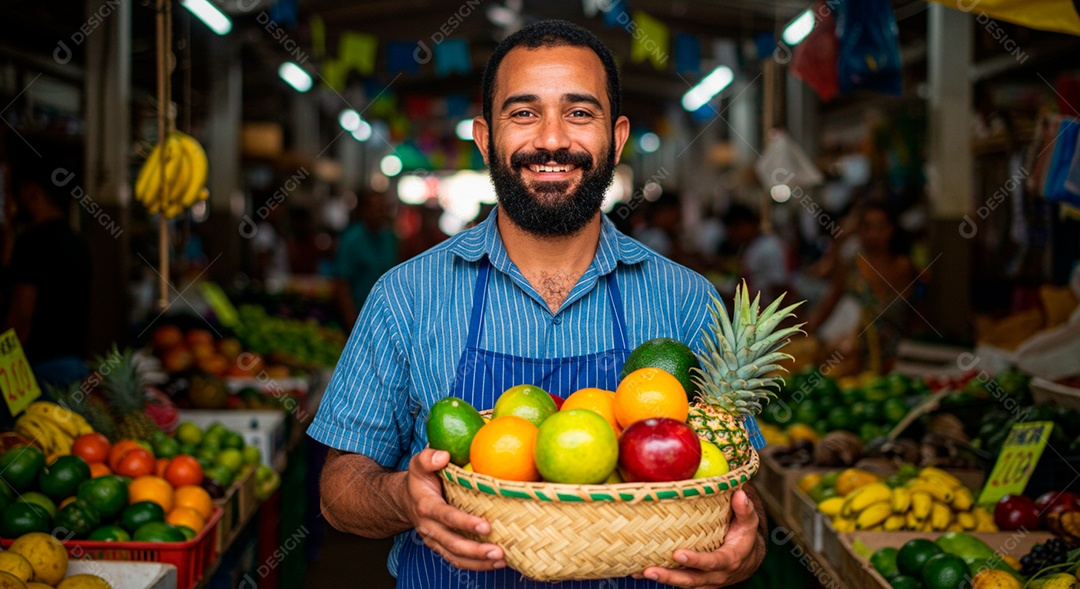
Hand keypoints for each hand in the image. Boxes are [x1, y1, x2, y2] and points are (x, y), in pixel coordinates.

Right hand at [404, 448, 505, 570]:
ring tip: (501, 561)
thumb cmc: (420, 479)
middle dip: (475, 550)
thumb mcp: (418, 463)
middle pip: (452, 543)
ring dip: (478, 562)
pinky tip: (496, 563)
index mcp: (426, 506)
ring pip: (456, 557)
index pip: (446, 516)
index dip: (464, 523)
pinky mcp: (442, 548)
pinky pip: (458, 561)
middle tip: (498, 551)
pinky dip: (477, 565)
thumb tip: (444, 456)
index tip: (485, 526)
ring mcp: (435, 540)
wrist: (406, 499)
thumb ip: (428, 457)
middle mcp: (429, 527)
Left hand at [633, 488, 764, 587]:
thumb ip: (744, 510)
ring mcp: (703, 580)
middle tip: (649, 570)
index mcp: (729, 560)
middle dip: (670, 577)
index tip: (678, 554)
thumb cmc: (744, 535)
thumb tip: (739, 493)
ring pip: (681, 583)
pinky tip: (636, 571)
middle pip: (691, 580)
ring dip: (660, 579)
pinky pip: (675, 581)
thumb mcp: (749, 522)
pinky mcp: (693, 580)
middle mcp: (715, 575)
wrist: (745, 558)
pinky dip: (658, 577)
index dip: (696, 561)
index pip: (713, 562)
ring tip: (638, 572)